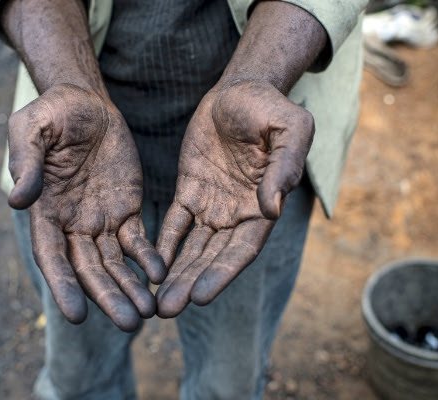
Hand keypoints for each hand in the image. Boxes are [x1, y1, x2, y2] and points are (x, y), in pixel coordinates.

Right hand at [8, 84, 165, 331]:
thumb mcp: (31, 129)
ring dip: (130, 287)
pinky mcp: (127, 209)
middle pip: (89, 268)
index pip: (52, 256)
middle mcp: (72, 224)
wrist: (85, 102)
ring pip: (116, 262)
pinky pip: (138, 239)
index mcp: (45, 210)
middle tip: (130, 323)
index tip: (76, 315)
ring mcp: (101, 219)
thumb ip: (26, 162)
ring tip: (149, 311)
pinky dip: (148, 257)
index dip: (63, 285)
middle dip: (108, 296)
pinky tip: (161, 273)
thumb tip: (18, 201)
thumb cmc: (52, 113)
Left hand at [155, 80, 313, 317]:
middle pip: (212, 256)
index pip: (242, 248)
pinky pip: (174, 222)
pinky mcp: (190, 190)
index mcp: (264, 204)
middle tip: (167, 309)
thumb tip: (272, 206)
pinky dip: (162, 244)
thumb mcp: (289, 128)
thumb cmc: (269, 107)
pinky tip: (147, 265)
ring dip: (175, 273)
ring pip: (191, 247)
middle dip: (191, 282)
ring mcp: (212, 204)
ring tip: (155, 301)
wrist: (240, 89)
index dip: (222, 273)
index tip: (200, 295)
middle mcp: (237, 213)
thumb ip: (284, 165)